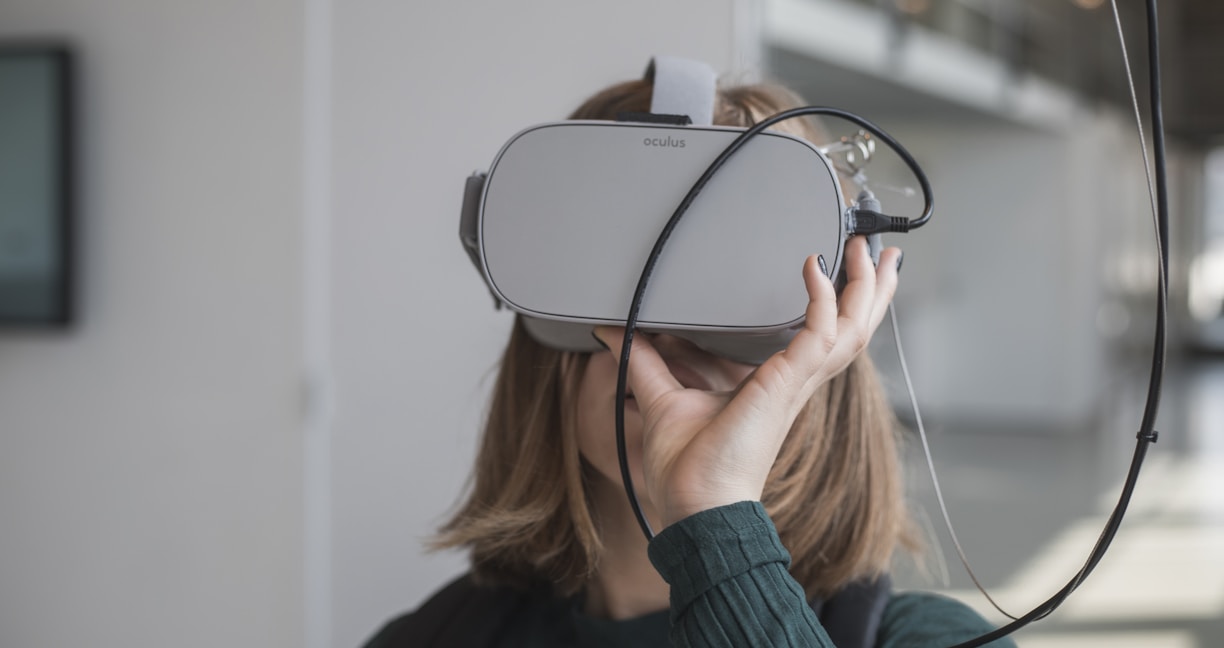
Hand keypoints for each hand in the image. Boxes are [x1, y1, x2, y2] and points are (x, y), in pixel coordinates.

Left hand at [593, 237, 900, 527]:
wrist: (696, 506)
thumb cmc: (688, 469)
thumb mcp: (663, 398)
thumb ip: (643, 360)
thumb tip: (612, 332)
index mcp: (779, 385)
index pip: (825, 337)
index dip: (842, 304)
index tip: (842, 268)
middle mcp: (796, 382)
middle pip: (853, 329)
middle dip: (871, 289)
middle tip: (880, 252)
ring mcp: (796, 383)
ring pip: (852, 329)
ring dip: (865, 288)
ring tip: (872, 252)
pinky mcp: (786, 384)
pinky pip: (819, 333)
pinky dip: (821, 299)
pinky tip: (813, 269)